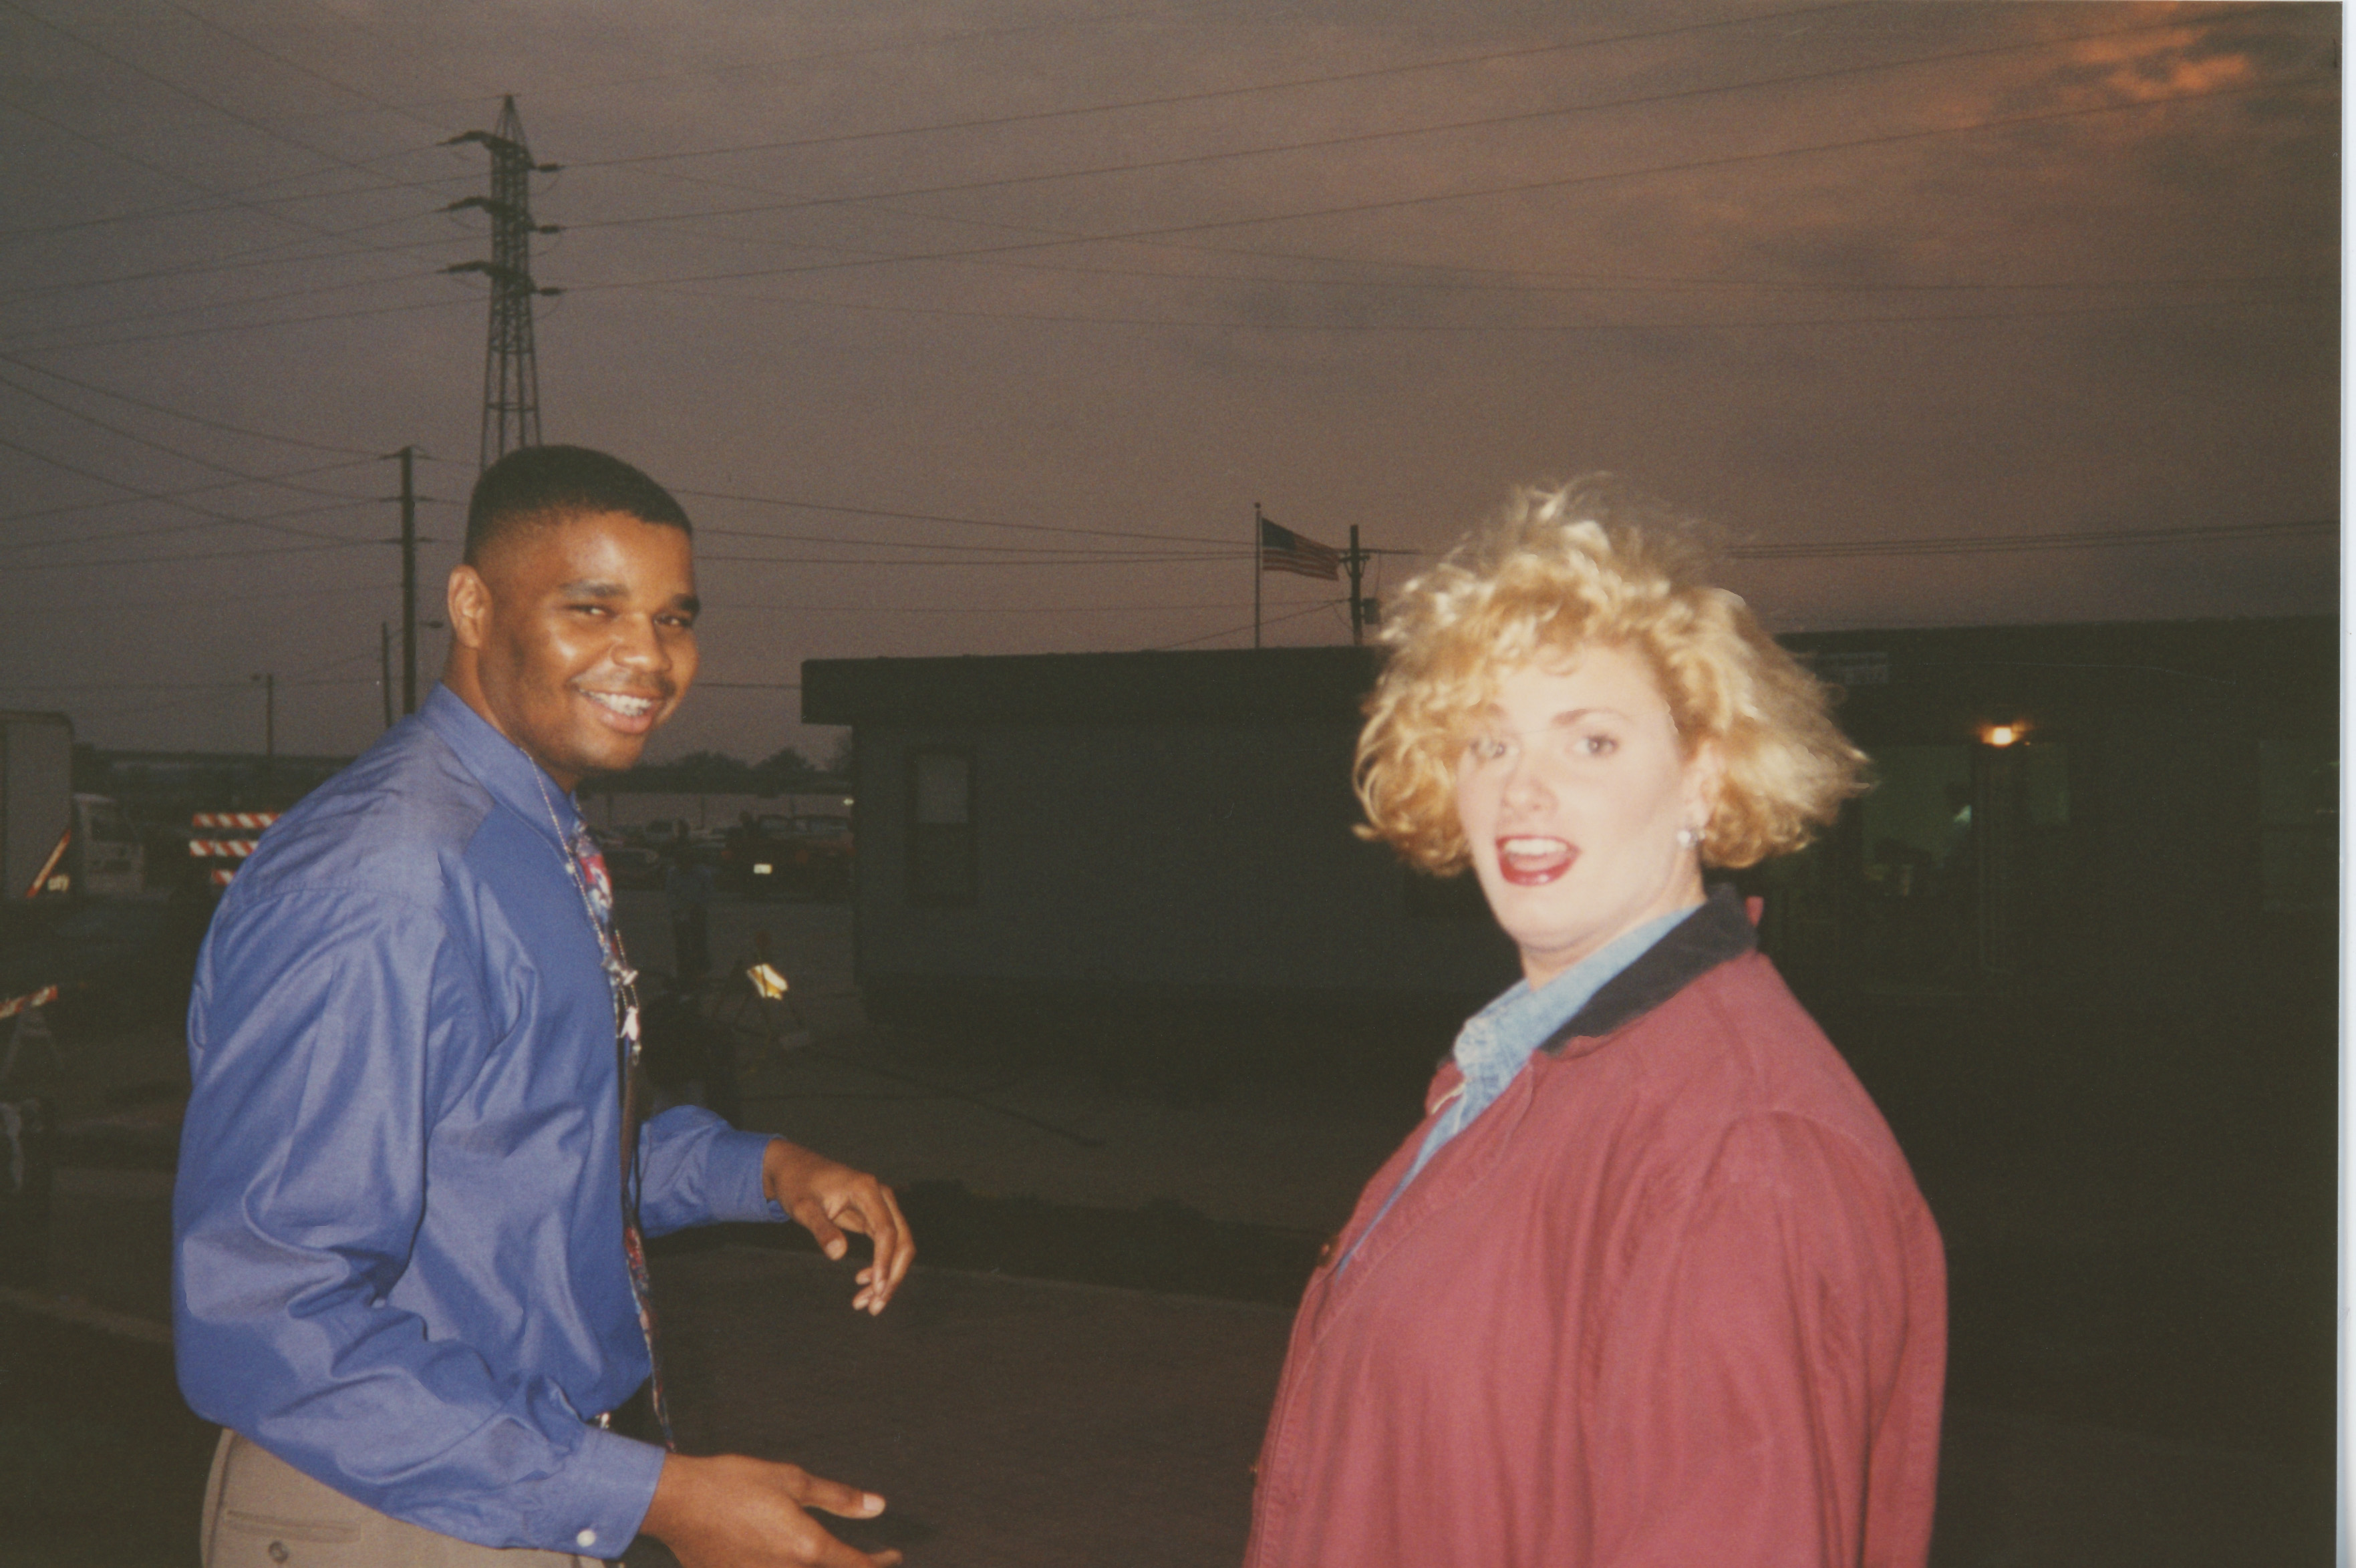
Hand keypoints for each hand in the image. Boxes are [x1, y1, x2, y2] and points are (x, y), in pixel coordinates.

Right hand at [642, 1452, 900, 1567]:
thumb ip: (838, 1498)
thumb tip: (877, 1506)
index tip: (893, 1554)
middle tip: (871, 1558)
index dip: (882, 1562)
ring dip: (823, 1567)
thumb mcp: (792, 1480)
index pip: (857, 1566)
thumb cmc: (734, 1484)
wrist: (678, 1502)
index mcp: (807, 1548)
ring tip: (833, 1556)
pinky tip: (790, 1558)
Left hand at [762, 1140, 913, 1313]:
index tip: (876, 1288)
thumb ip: (821, 1228)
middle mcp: (881, 1196)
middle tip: (874, 1306)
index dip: (884, 1261)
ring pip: (897, 1245)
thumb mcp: (802, 1207)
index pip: (886, 1230)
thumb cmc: (797, 1185)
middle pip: (902, 1239)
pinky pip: (886, 1245)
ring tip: (866, 1304)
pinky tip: (862, 1283)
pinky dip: (879, 1267)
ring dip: (887, 1276)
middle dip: (892, 1275)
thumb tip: (838, 1254)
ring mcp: (880, 1206)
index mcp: (866, 1189)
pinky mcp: (875, 1216)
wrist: (795, 1169)